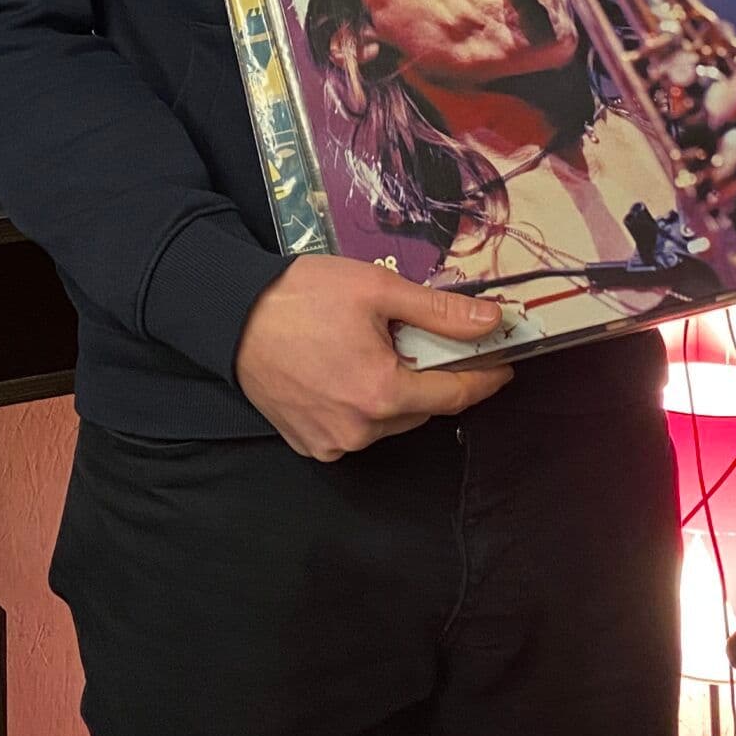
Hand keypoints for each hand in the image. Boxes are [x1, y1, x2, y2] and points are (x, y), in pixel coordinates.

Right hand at [235, 257, 511, 461]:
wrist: (231, 316)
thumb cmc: (304, 296)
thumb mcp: (377, 290)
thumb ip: (439, 311)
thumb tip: (492, 322)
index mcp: (383, 392)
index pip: (454, 394)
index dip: (485, 378)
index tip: (505, 363)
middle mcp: (361, 430)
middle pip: (421, 409)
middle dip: (431, 377)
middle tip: (424, 340)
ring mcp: (333, 443)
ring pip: (389, 423)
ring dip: (395, 393)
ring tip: (376, 352)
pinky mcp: (309, 445)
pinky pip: (355, 431)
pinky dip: (362, 407)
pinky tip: (345, 373)